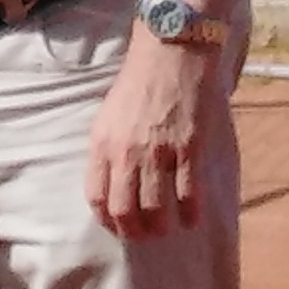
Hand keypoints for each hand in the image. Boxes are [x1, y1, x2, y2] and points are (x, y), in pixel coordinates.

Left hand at [85, 29, 227, 237]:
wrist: (171, 52)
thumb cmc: (139, 82)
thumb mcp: (109, 115)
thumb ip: (108, 149)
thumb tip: (111, 183)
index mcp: (102, 144)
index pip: (96, 197)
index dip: (107, 220)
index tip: (118, 227)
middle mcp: (126, 152)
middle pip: (125, 210)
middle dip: (134, 232)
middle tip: (144, 236)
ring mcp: (158, 152)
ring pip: (156, 208)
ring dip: (161, 227)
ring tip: (167, 230)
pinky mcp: (188, 148)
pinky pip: (188, 192)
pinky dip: (190, 212)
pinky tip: (192, 219)